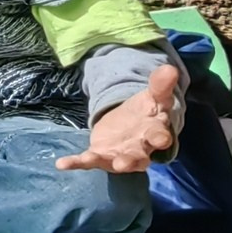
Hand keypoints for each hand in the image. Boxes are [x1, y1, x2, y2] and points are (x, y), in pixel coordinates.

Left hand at [58, 64, 180, 173]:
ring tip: (94, 160)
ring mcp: (119, 155)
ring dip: (107, 162)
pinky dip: (76, 163)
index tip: (162, 139)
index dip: (160, 138)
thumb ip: (160, 86)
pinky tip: (62, 163)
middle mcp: (138, 149)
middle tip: (124, 164)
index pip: (159, 136)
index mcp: (154, 133)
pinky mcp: (100, 156)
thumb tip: (170, 68)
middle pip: (138, 156)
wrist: (130, 127)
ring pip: (116, 161)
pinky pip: (88, 161)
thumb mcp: (153, 97)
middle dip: (132, 160)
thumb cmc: (145, 113)